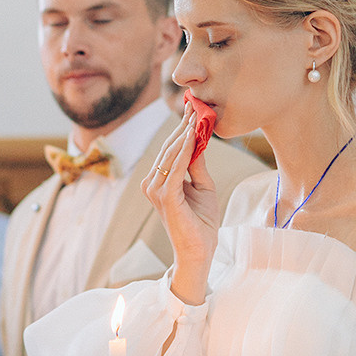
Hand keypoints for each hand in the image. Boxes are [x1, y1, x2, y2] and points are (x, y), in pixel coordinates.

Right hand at [141, 112, 219, 302]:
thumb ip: (197, 165)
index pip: (172, 149)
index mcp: (160, 180)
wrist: (199, 252)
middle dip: (184, 125)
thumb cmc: (201, 222)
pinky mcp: (165, 197)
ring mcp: (156, 190)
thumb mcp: (203, 187)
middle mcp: (153, 183)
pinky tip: (193, 135)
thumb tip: (198, 140)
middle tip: (196, 103)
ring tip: (197, 114)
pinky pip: (176, 167)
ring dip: (184, 133)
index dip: (183, 128)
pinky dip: (185, 150)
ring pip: (171, 154)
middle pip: (170, 148)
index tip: (195, 108)